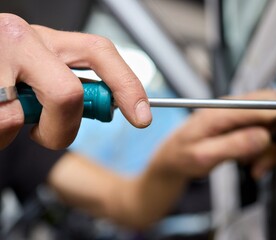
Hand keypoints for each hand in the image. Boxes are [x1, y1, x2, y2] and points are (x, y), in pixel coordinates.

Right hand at [0, 14, 151, 149]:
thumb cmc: (3, 75)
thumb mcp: (41, 72)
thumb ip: (71, 84)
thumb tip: (110, 106)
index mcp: (47, 39)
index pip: (100, 53)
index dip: (127, 86)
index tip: (142, 117)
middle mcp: (22, 39)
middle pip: (69, 94)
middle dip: (64, 128)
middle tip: (45, 132)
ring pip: (25, 116)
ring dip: (23, 132)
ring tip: (7, 117)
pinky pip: (1, 125)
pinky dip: (1, 134)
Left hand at [152, 90, 275, 179]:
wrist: (170, 160)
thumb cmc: (180, 156)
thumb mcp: (204, 156)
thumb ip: (234, 145)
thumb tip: (263, 137)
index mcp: (223, 110)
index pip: (268, 102)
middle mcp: (232, 109)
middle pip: (274, 112)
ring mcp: (235, 117)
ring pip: (269, 127)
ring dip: (269, 149)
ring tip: (256, 168)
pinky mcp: (237, 126)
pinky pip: (260, 135)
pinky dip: (262, 151)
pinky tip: (250, 163)